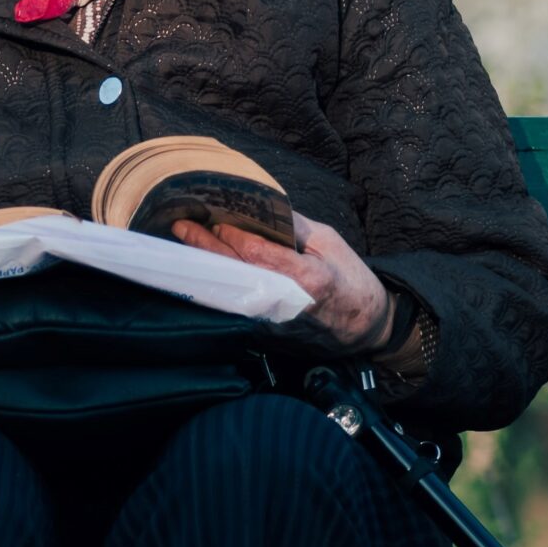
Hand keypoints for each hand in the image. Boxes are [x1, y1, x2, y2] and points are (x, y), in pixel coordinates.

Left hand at [171, 212, 395, 354]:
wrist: (366, 328)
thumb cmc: (350, 280)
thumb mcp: (330, 242)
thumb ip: (293, 226)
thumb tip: (258, 209)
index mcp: (307, 278)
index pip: (257, 253)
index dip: (231, 236)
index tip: (212, 219)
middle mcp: (285, 304)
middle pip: (235, 273)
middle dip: (205, 248)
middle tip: (181, 227)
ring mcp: (273, 324)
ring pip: (229, 293)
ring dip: (205, 269)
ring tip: (184, 245)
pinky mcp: (266, 337)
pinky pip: (235, 307)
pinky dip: (218, 288)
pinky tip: (203, 270)